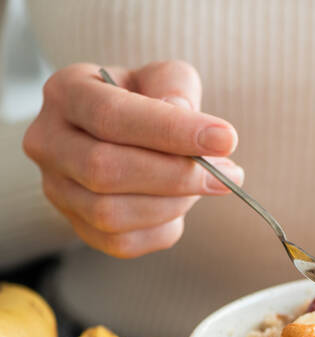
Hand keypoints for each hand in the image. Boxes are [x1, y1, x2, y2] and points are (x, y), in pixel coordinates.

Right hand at [23, 61, 243, 257]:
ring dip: (173, 204)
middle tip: (229, 174)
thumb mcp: (164, 78)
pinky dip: (163, 228)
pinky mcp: (78, 227)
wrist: (126, 137)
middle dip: (176, 176)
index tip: (225, 140)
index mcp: (66, 93)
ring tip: (208, 185)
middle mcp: (48, 142)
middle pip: (105, 170)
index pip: (112, 116)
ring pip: (111, 214)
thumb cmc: (147, 103)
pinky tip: (181, 205)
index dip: (172, 131)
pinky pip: (123, 243)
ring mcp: (57, 190)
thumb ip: (174, 87)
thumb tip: (181, 114)